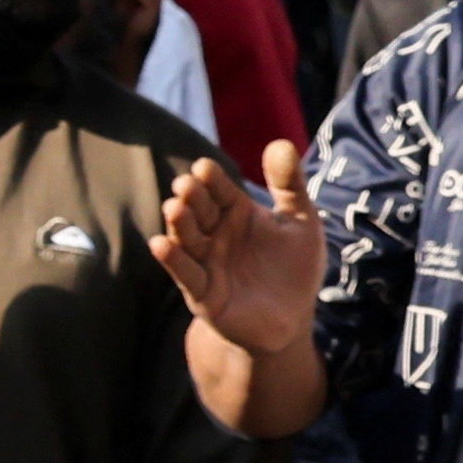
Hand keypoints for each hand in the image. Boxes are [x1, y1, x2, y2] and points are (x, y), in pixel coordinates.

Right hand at [155, 142, 326, 361]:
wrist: (290, 320)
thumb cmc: (293, 268)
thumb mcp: (301, 222)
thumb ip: (289, 185)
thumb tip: (282, 142)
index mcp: (235, 212)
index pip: (219, 189)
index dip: (211, 179)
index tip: (205, 168)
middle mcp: (215, 234)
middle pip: (198, 211)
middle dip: (191, 198)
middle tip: (187, 185)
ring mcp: (205, 263)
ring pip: (186, 239)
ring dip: (178, 224)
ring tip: (174, 208)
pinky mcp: (202, 294)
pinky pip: (185, 275)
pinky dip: (172, 260)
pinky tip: (160, 245)